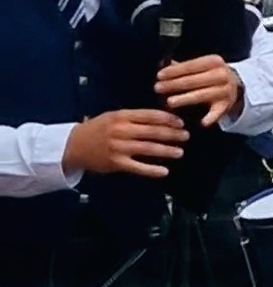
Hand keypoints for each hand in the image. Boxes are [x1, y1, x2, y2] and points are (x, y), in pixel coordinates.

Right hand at [61, 109, 188, 177]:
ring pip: (149, 148)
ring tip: (180, 152)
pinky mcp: (116, 163)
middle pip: (153, 131)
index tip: (181, 123)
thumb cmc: (98, 129)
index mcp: (121, 116)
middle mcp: (121, 130)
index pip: (150, 115)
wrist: (73, 145)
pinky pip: (138, 167)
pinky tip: (164, 171)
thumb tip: (163, 117)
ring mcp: (118, 147)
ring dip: (167, 151)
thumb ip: (135, 117)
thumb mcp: (114, 117)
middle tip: (186, 136)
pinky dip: (152, 170)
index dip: (168, 119)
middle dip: (172, 134)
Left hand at [156, 55, 241, 127]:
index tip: (159, 75)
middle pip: (195, 80)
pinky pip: (217, 112)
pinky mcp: (227, 105)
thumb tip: (161, 65)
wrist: (234, 85)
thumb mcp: (199, 66)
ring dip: (185, 99)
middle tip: (158, 88)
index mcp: (214, 62)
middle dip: (175, 84)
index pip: (191, 65)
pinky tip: (201, 123)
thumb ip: (182, 67)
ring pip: (203, 95)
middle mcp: (223, 75)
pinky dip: (210, 118)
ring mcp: (226, 90)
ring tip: (170, 102)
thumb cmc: (209, 74)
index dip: (174, 71)